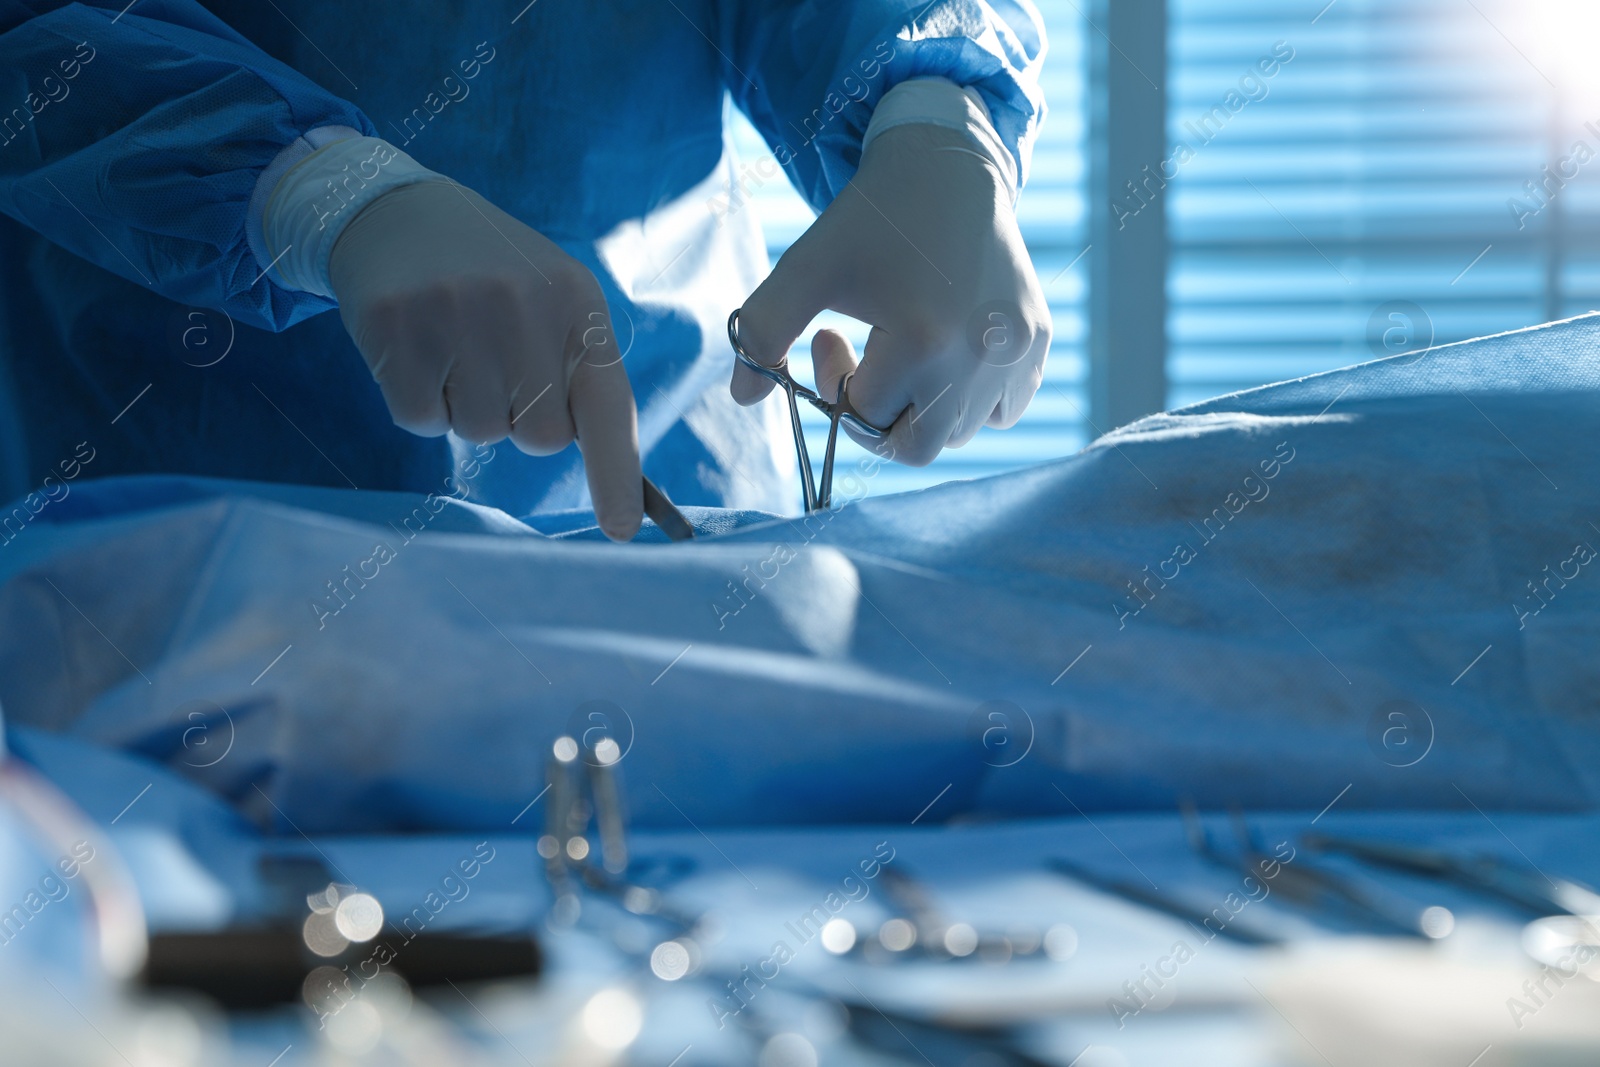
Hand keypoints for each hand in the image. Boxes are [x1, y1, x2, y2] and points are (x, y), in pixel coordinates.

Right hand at [328, 179, 641, 540]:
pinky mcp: (396, 326)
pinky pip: (421, 422)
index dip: (616, 474)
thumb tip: (618, 486)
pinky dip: (419, 402)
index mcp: (577, 302)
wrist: (397, 212)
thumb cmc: (494, 275)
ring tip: (456, 347)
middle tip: (498, 364)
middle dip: (520, 419)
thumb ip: (581, 376)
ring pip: (478, 433)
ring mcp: (456, 312)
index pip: (608, 405)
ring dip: (467, 408)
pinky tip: (419, 350)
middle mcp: (523, 304)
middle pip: (539, 436)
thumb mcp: (555, 302)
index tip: (622, 530)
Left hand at [731, 123, 1049, 464]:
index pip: (864, 417)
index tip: (826, 337)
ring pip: (959, 432)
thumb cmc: (870, 219)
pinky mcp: (1038, 343)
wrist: (947, 165)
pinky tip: (948, 352)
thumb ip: (761, 334)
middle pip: (916, 447)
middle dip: (877, 418)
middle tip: (865, 367)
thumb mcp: (804, 270)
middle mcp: (980, 355)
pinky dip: (971, 399)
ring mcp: (1017, 352)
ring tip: (904, 349)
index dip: (833, 385)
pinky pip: (1004, 410)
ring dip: (921, 407)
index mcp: (923, 340)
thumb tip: (744, 399)